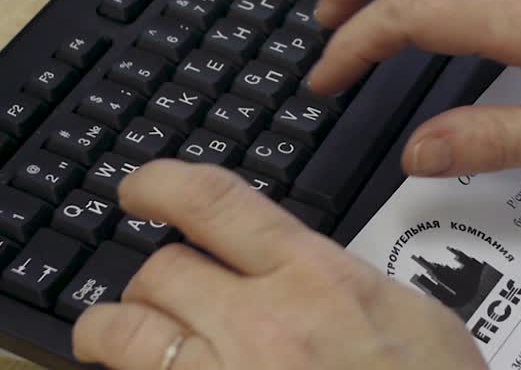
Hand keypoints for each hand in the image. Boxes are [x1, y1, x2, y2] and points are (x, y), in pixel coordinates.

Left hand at [72, 161, 483, 369]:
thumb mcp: (412, 318)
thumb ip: (346, 283)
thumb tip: (310, 269)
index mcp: (316, 279)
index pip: (213, 202)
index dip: (160, 184)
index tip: (139, 189)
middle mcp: (261, 326)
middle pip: (161, 271)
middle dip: (151, 279)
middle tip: (153, 291)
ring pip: (126, 335)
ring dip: (110, 330)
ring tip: (107, 335)